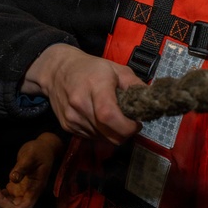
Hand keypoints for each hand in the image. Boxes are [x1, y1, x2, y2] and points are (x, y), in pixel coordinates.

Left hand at [0, 132, 64, 207]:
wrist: (44, 147)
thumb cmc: (39, 150)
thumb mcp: (31, 155)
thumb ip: (22, 167)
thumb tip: (12, 179)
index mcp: (36, 187)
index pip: (26, 206)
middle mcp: (30, 192)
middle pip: (15, 206)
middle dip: (1, 201)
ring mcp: (23, 190)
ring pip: (9, 202)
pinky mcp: (18, 186)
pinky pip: (7, 196)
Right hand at [24, 44, 142, 143]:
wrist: (57, 71)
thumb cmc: (90, 68)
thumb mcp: (116, 69)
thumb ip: (135, 85)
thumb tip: (150, 102)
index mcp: (95, 87)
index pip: (109, 116)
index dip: (127, 126)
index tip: (136, 123)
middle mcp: (80, 105)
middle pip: (109, 134)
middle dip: (125, 133)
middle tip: (129, 122)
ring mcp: (72, 118)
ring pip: (102, 139)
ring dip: (112, 133)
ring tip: (112, 116)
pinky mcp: (67, 126)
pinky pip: (92, 138)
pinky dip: (100, 133)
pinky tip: (99, 118)